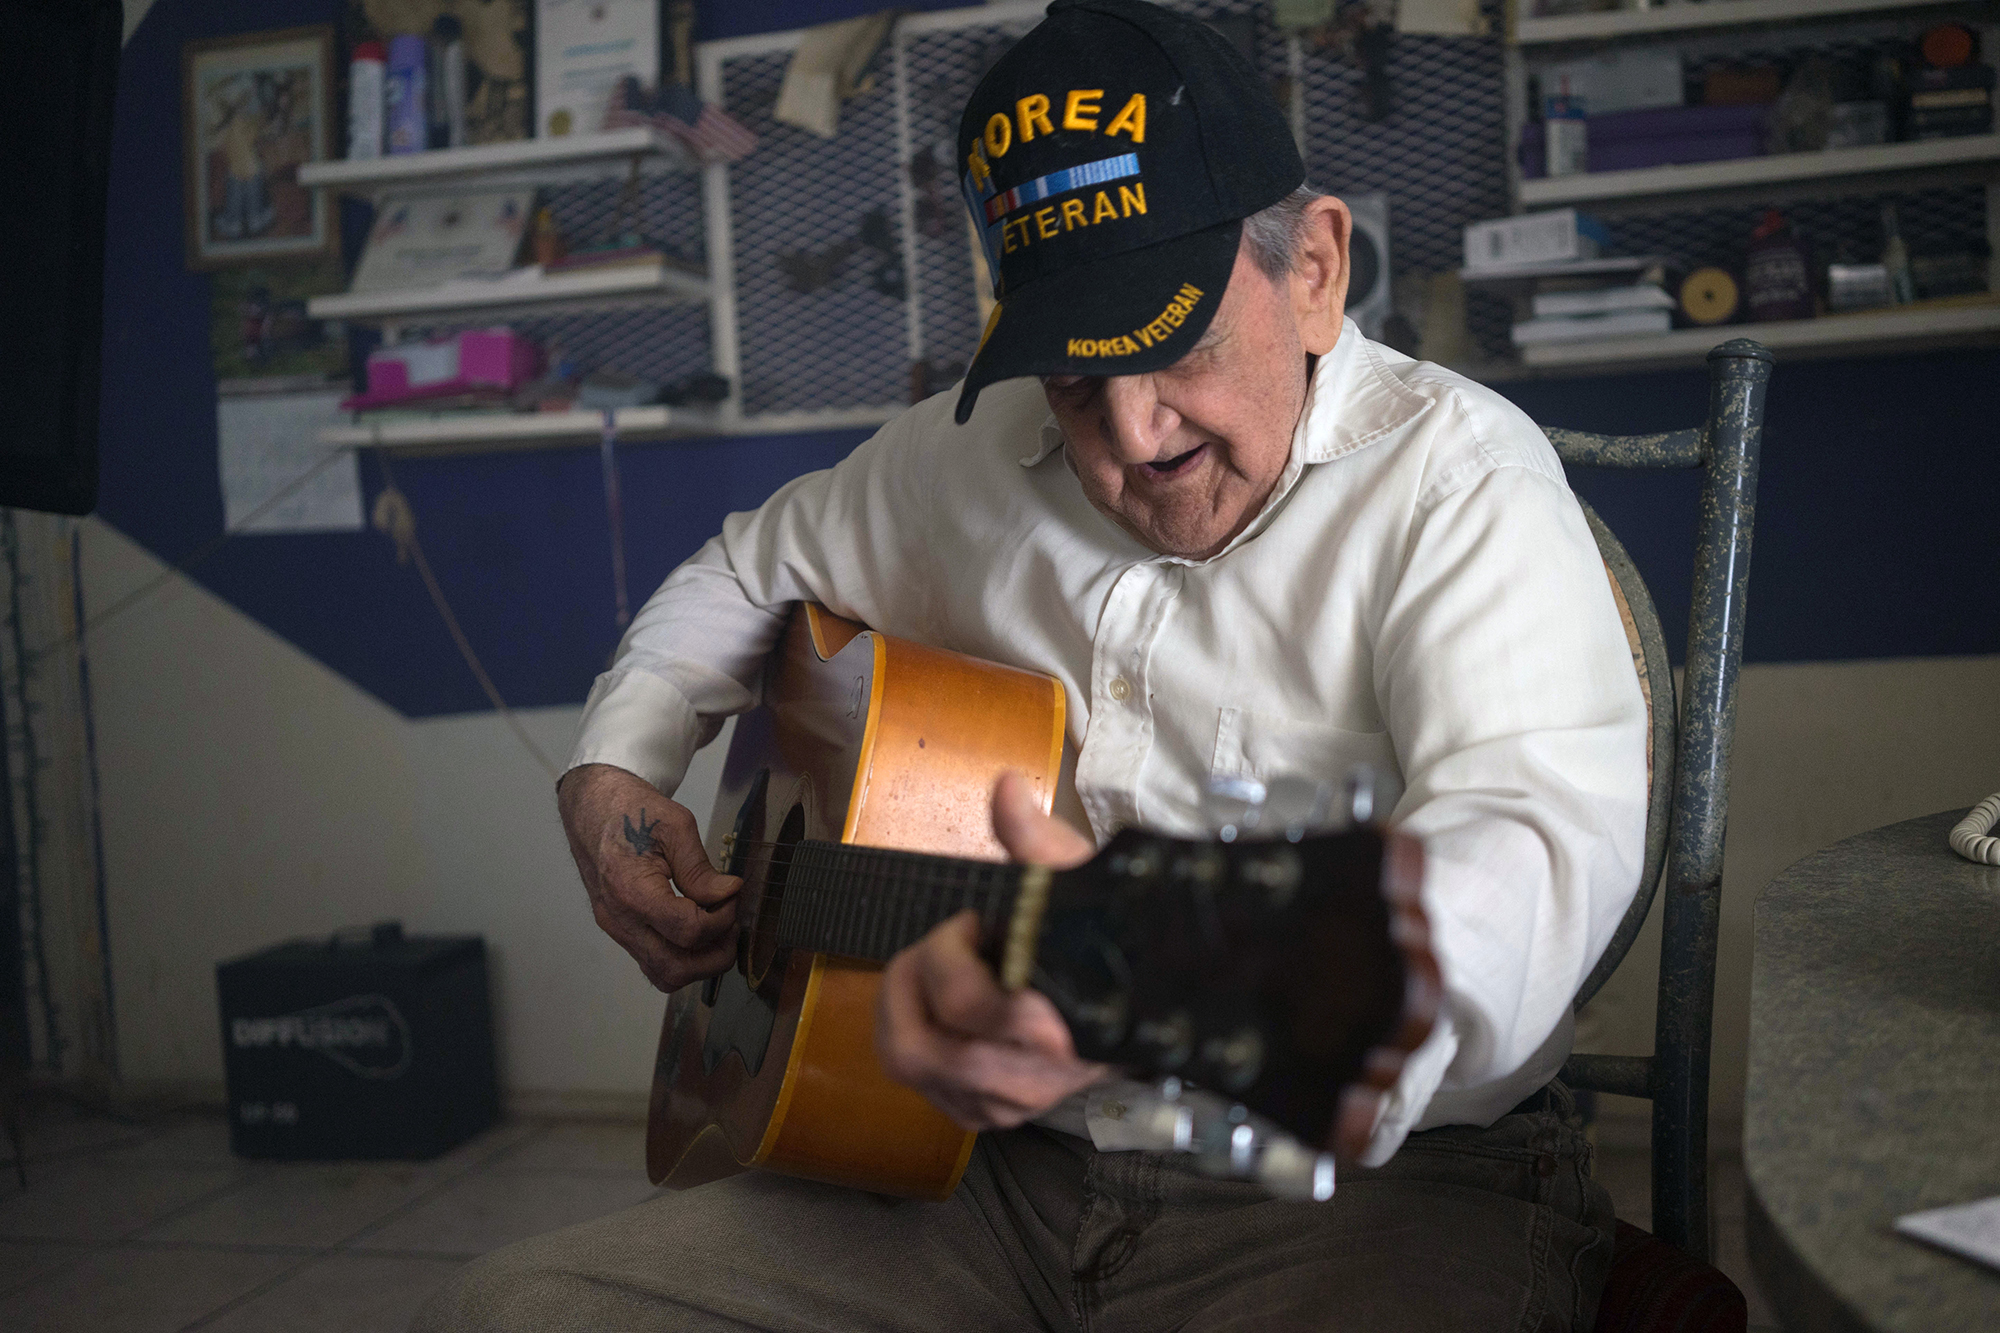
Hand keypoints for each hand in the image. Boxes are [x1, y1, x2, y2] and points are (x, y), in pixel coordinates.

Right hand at [557, 763, 739, 991]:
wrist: (592, 808)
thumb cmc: (632, 810)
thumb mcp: (676, 825)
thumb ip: (700, 868)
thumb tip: (729, 894)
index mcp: (632, 890)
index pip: (687, 931)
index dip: (722, 919)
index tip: (732, 893)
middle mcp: (620, 919)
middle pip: (675, 968)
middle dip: (716, 954)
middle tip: (732, 923)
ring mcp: (616, 929)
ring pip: (664, 975)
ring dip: (700, 963)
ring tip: (718, 929)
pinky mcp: (619, 930)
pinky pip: (653, 962)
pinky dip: (682, 958)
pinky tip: (698, 931)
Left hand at [875, 772, 1107, 1128]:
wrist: (1139, 1000)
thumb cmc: (1103, 938)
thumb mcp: (1078, 882)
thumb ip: (1037, 840)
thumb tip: (1006, 788)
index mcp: (1066, 1028)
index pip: (976, 1009)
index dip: (950, 955)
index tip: (971, 920)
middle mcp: (1033, 1081)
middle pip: (921, 1047)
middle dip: (914, 978)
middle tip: (941, 940)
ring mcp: (1003, 1104)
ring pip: (907, 1063)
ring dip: (901, 1004)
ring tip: (931, 966)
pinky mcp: (982, 1113)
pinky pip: (913, 1078)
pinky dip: (908, 1029)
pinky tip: (938, 999)